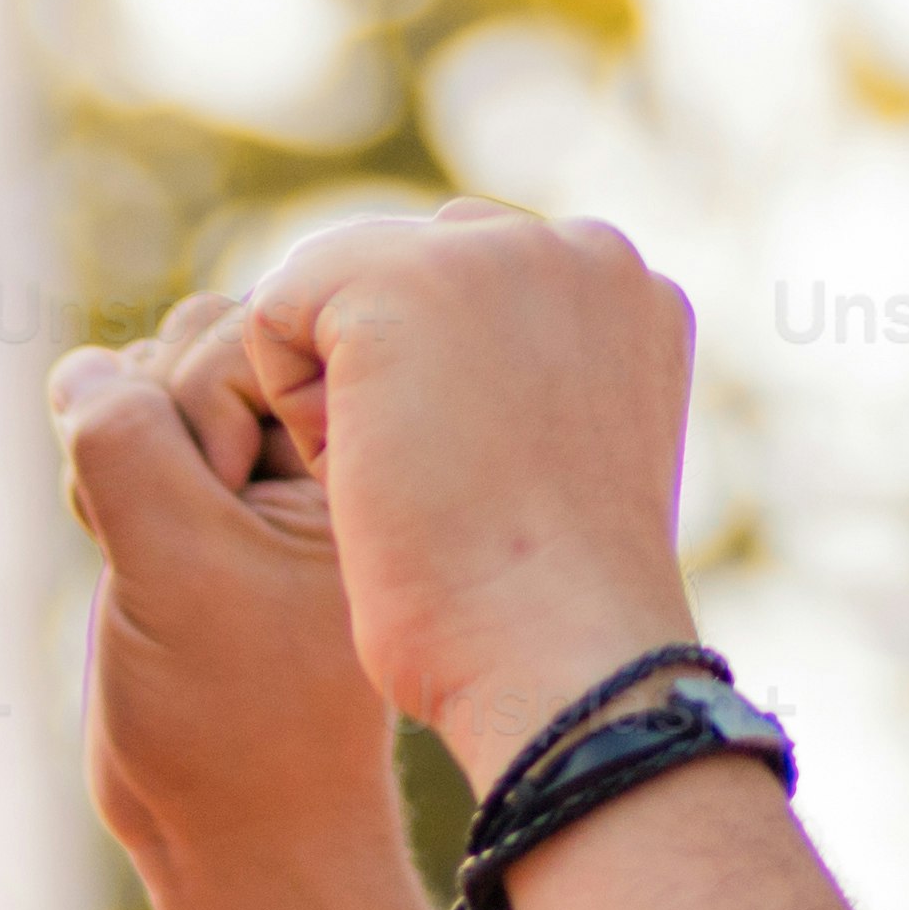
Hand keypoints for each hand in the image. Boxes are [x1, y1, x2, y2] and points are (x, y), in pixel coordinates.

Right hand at [52, 304, 398, 909]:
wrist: (234, 828)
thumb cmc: (231, 714)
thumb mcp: (173, 565)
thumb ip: (123, 444)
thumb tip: (79, 367)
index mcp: (359, 449)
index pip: (252, 334)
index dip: (202, 410)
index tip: (221, 521)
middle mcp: (317, 444)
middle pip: (198, 338)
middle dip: (151, 423)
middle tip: (170, 540)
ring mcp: (257, 470)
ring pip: (153, 378)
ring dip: (115, 447)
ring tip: (139, 549)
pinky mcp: (204, 503)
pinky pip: (129, 429)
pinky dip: (101, 473)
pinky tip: (119, 549)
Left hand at [238, 203, 701, 786]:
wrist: (560, 659)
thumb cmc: (552, 617)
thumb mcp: (566, 463)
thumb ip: (527, 384)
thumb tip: (440, 368)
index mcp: (629, 293)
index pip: (476, 293)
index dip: (445, 396)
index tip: (484, 492)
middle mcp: (582, 250)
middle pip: (409, 272)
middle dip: (393, 377)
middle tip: (445, 495)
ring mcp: (496, 253)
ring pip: (341, 288)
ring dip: (344, 391)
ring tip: (407, 486)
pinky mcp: (404, 281)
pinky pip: (279, 312)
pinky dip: (288, 405)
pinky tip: (356, 476)